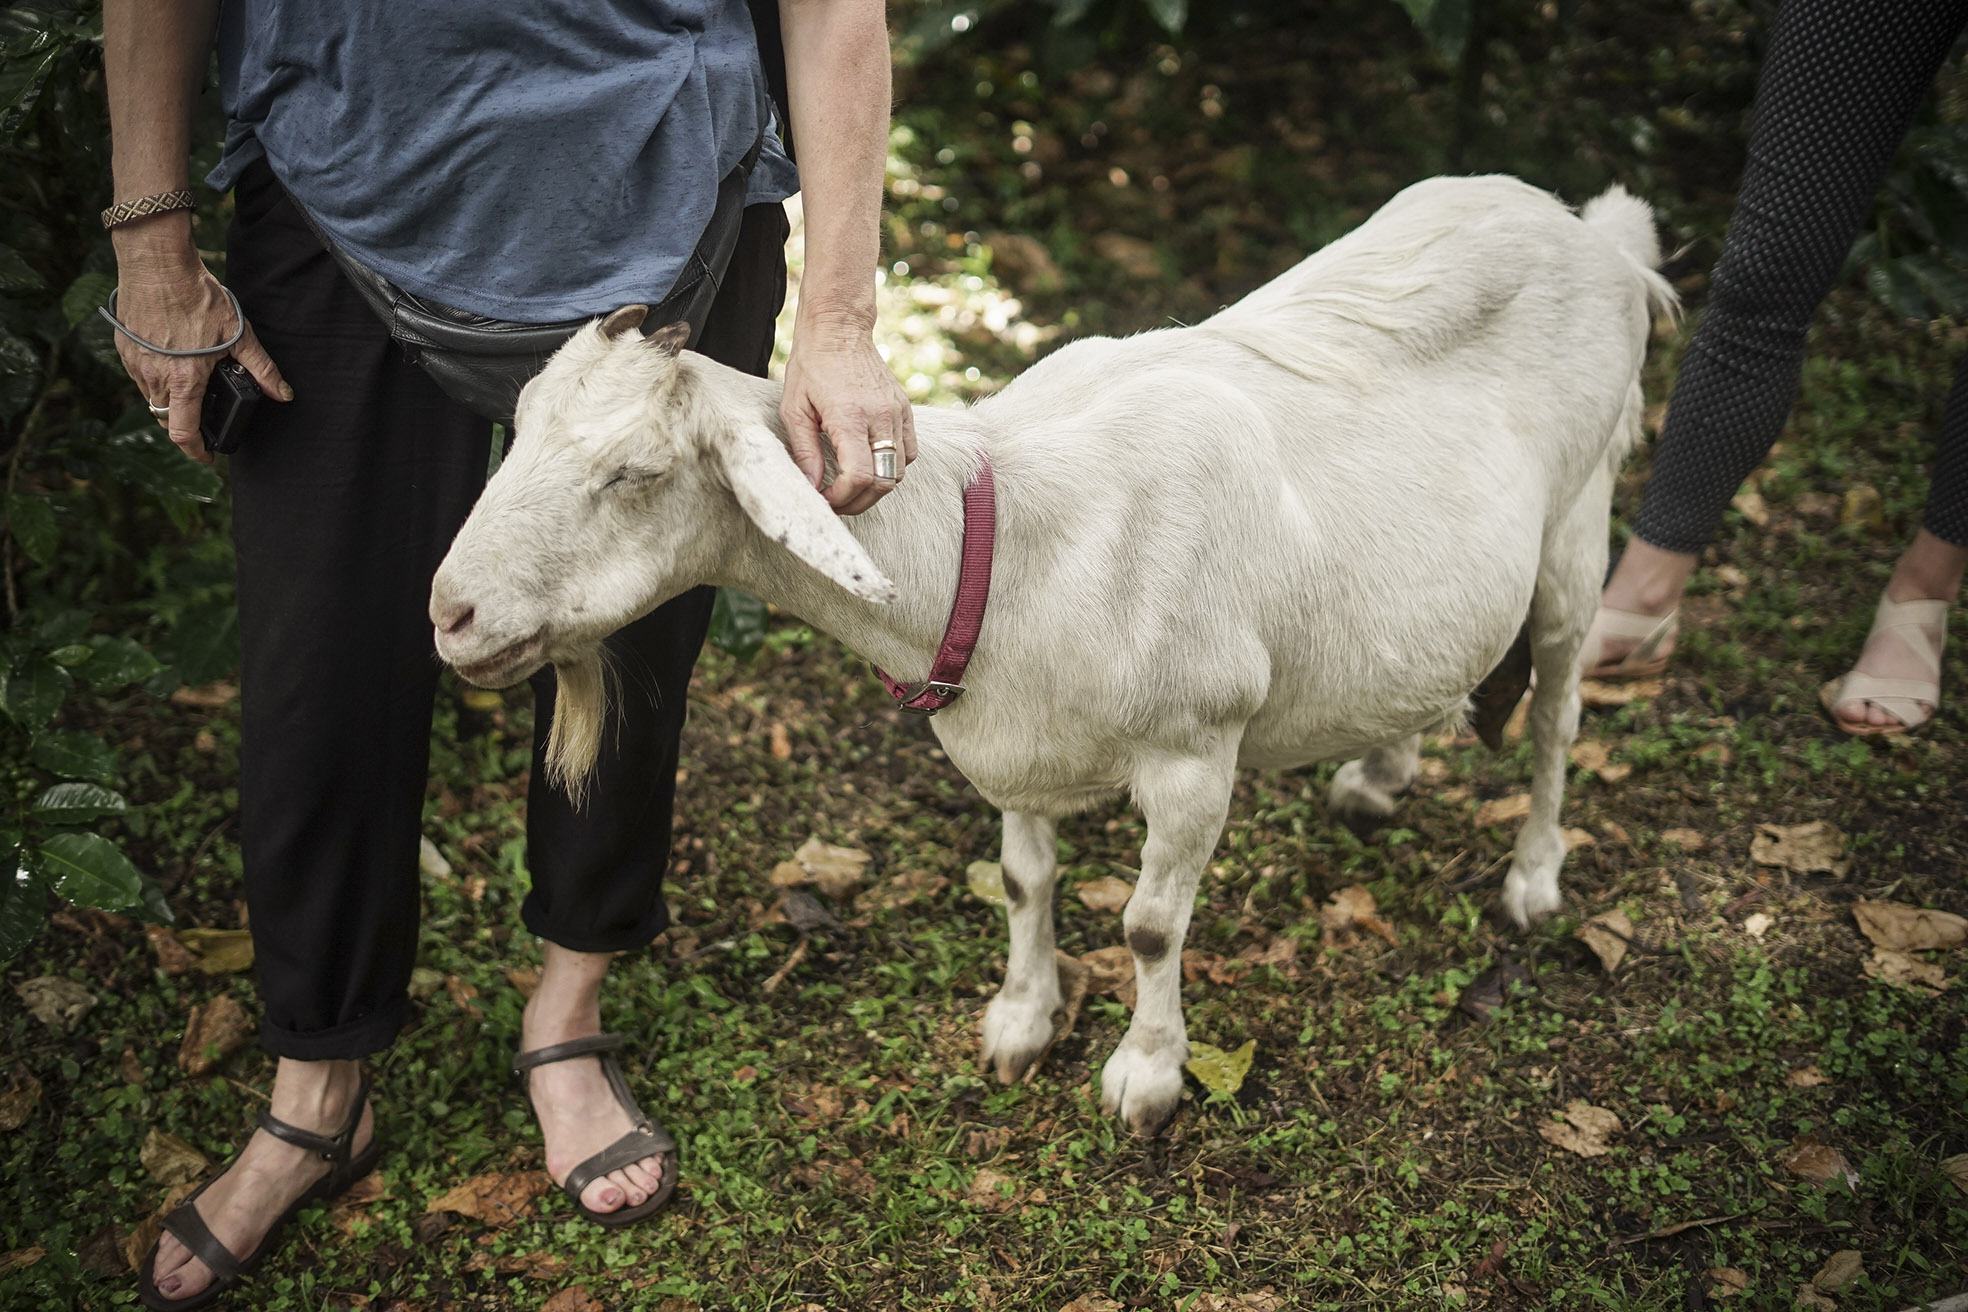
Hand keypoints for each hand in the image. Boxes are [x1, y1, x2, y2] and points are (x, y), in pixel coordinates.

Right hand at [110, 254, 288, 463]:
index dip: (196, 451)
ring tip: (193, 392)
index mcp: (183, 380)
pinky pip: (141, 378)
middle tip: (205, 422)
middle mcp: (154, 377)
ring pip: (152, 399)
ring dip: (170, 403)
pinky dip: (157, 382)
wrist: (156, 265)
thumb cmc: (197, 297)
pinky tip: (174, 367)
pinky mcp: (125, 350)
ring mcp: (136, 364)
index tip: (208, 457)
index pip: (183, 433)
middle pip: (166, 418)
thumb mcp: (238, 334)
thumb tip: (283, 394)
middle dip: (186, 426)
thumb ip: (262, 368)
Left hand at [780, 323, 914, 515]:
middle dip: (859, 501)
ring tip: (852, 485)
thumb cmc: (811, 367)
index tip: (825, 498)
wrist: (839, 329)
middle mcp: (880, 417)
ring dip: (876, 487)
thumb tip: (812, 486)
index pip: (860, 476)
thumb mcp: (794, 409)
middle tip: (836, 501)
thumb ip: (804, 451)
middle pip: (883, 482)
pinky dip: (893, 466)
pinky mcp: (905, 409)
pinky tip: (870, 462)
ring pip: (899, 471)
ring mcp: (897, 413)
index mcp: (849, 417)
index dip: (843, 498)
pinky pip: (909, 452)